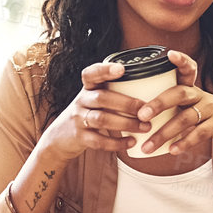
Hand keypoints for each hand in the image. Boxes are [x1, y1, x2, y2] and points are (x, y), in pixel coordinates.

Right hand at [37, 60, 152, 161]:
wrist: (61, 137)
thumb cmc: (89, 113)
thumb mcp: (95, 98)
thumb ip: (113, 92)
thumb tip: (151, 87)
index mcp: (87, 88)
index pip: (91, 74)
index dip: (105, 70)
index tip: (122, 69)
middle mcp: (81, 100)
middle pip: (102, 98)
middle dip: (127, 103)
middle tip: (147, 110)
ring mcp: (78, 119)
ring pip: (102, 119)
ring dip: (126, 123)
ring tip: (145, 127)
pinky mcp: (79, 137)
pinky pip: (98, 141)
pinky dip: (117, 143)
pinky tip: (131, 142)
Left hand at [137, 50, 212, 154]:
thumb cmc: (205, 113)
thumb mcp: (191, 104)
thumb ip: (170, 107)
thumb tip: (135, 118)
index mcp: (190, 88)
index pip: (187, 68)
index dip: (180, 60)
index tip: (169, 53)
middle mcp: (199, 95)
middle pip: (179, 93)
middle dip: (158, 103)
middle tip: (141, 115)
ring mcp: (210, 108)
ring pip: (185, 118)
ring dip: (164, 133)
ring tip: (147, 146)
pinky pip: (199, 133)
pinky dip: (184, 142)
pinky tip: (172, 150)